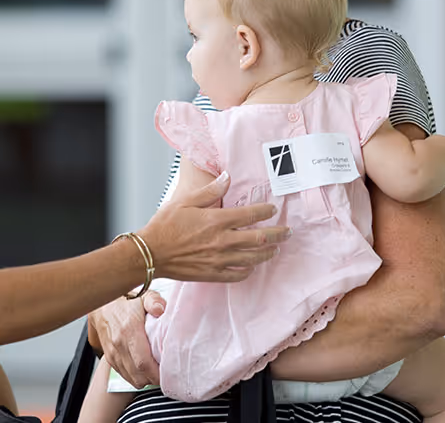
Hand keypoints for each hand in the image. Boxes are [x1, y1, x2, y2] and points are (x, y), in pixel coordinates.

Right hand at [88, 296, 160, 387]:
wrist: (102, 306)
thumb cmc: (127, 302)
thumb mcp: (144, 295)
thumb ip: (154, 301)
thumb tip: (161, 310)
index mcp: (129, 330)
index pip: (143, 362)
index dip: (157, 372)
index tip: (170, 372)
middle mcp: (119, 345)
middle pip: (139, 375)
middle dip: (155, 378)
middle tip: (168, 373)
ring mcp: (113, 354)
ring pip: (132, 378)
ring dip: (147, 379)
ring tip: (158, 371)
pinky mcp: (110, 359)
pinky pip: (125, 375)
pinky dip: (137, 377)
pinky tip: (146, 369)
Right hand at [138, 171, 291, 282]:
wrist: (150, 254)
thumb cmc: (165, 225)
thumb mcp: (186, 201)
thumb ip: (210, 191)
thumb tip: (228, 177)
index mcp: (217, 220)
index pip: (251, 215)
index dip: (266, 211)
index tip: (273, 209)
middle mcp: (222, 241)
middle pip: (260, 238)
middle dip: (278, 234)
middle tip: (288, 231)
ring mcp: (219, 260)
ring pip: (253, 258)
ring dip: (268, 252)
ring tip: (276, 248)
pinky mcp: (213, 274)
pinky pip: (238, 275)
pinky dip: (249, 270)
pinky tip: (253, 266)